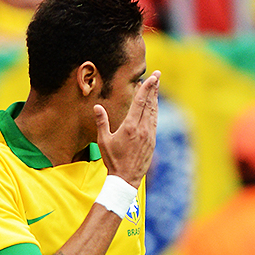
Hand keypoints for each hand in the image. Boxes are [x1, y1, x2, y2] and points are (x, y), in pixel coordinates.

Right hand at [93, 70, 159, 188]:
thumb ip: (102, 122)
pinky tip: (154, 108)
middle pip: (150, 104)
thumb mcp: (103, 141)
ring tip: (156, 88)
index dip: (147, 88)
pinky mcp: (152, 142)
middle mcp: (142, 129)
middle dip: (154, 89)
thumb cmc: (113, 160)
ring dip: (155, 99)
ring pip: (154, 113)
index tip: (152, 77)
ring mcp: (149, 136)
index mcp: (130, 126)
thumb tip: (97, 107)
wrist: (125, 179)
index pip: (140, 102)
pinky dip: (154, 112)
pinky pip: (154, 123)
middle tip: (157, 76)